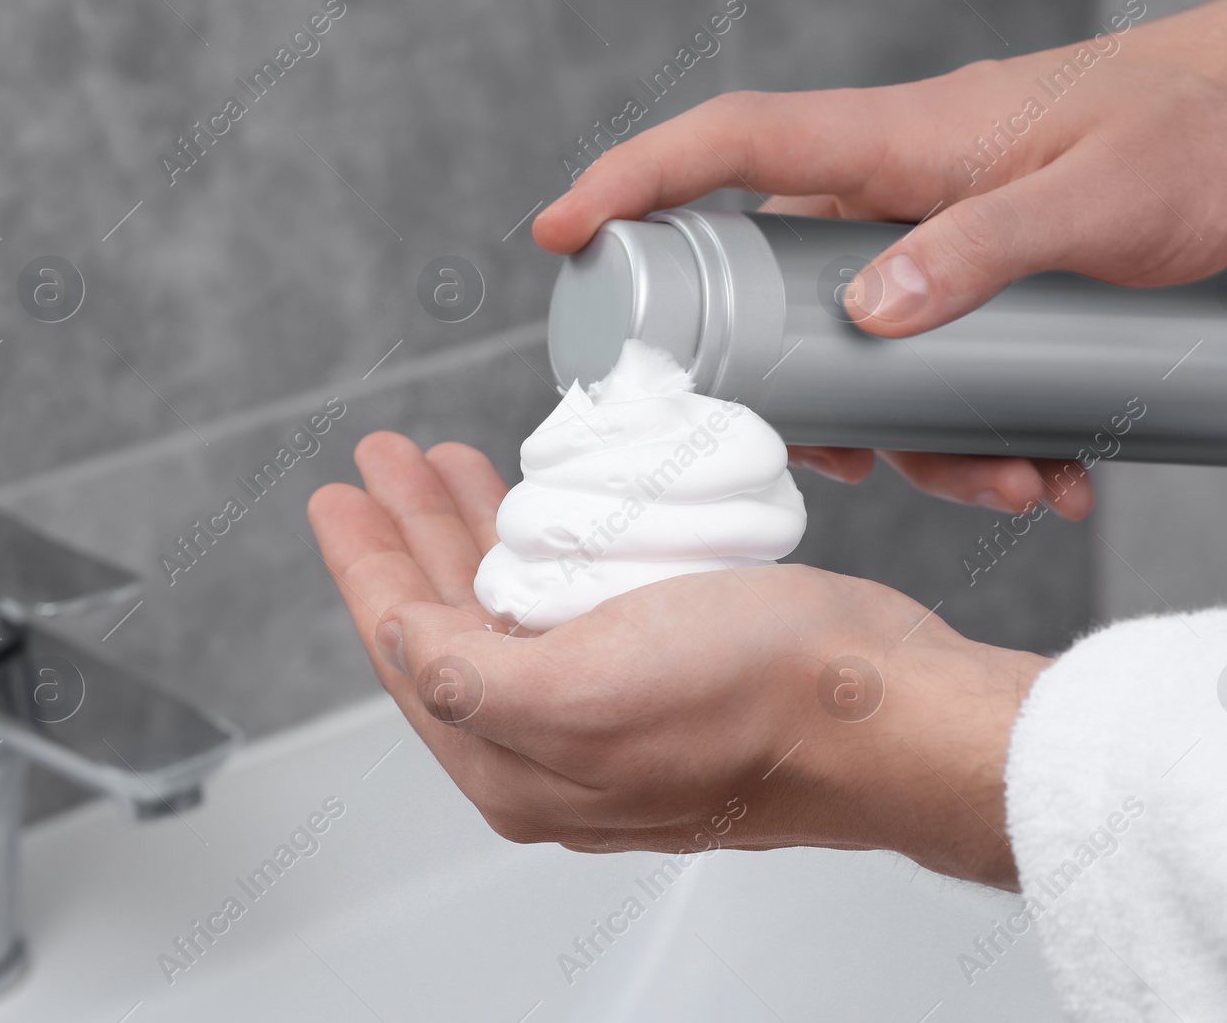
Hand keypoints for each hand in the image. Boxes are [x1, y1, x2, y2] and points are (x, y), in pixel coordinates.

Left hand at [308, 433, 1047, 889]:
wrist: (890, 706)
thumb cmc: (760, 701)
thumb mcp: (582, 694)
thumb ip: (463, 680)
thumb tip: (396, 642)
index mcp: (518, 764)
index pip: (405, 650)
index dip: (364, 564)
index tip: (336, 498)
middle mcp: (558, 745)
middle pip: (452, 622)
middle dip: (414, 531)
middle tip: (387, 461)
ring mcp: (616, 704)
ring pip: (514, 603)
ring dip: (475, 525)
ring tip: (445, 462)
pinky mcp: (668, 668)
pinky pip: (579, 595)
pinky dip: (548, 540)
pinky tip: (542, 505)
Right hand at [529, 0, 1226, 517]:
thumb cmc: (1189, 131)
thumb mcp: (1099, 198)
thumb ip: (984, 246)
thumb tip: (867, 317)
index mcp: (894, 145)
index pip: (730, 150)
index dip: (632, 184)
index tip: (561, 235)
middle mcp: (893, 194)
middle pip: (782, 294)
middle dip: (808, 399)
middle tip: (855, 465)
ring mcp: (931, 241)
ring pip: (869, 355)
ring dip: (925, 439)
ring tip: (1017, 485)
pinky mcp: (976, 282)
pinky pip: (936, 368)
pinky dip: (979, 431)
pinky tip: (1050, 470)